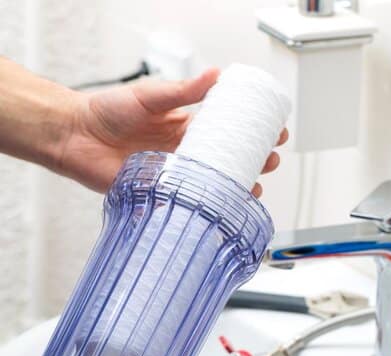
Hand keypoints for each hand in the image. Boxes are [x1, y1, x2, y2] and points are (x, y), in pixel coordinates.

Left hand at [61, 69, 287, 196]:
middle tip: (271, 159)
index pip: (227, 132)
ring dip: (236, 185)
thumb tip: (216, 75)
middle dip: (253, 161)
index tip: (274, 132)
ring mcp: (176, 173)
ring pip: (213, 183)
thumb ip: (182, 91)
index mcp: (185, 128)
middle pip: (226, 160)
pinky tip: (224, 205)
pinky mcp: (161, 191)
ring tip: (255, 185)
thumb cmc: (107, 111)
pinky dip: (208, 203)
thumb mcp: (151, 96)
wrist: (76, 135)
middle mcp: (185, 152)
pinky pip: (189, 199)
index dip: (251, 133)